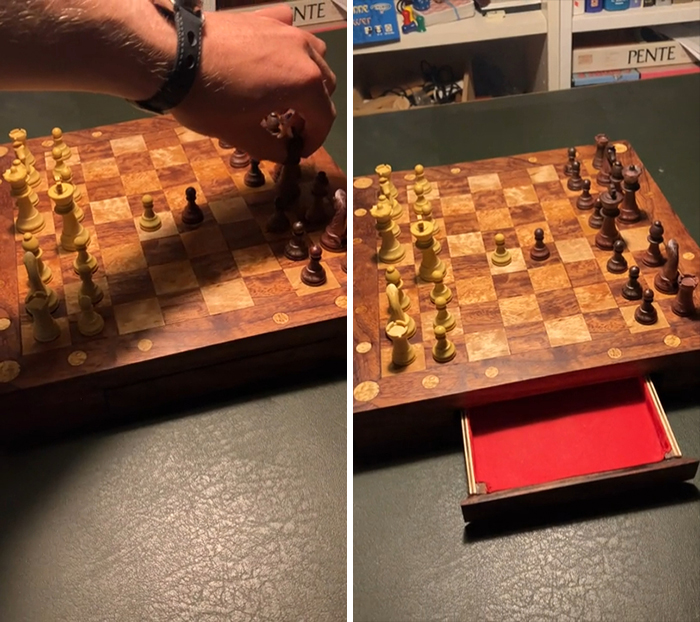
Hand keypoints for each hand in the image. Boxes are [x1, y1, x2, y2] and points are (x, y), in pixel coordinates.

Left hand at [171, 5, 336, 162]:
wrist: (171, 56)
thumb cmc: (208, 100)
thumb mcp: (243, 136)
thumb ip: (273, 149)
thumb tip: (286, 154)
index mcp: (304, 84)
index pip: (324, 118)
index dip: (314, 140)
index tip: (299, 150)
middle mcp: (303, 52)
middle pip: (324, 86)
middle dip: (312, 111)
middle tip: (290, 128)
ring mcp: (284, 30)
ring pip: (314, 55)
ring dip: (308, 78)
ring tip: (285, 94)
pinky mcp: (264, 18)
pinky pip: (290, 29)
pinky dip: (289, 46)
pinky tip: (274, 58)